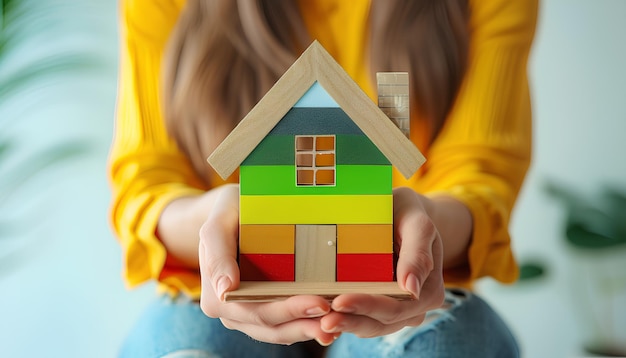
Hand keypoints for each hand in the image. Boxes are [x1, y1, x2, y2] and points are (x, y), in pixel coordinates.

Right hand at [198, 184, 338, 344]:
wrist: (233, 210)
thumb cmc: (228, 212)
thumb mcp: (218, 224)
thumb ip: (218, 253)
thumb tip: (226, 290)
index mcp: (216, 298)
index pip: (255, 311)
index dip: (288, 311)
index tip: (319, 303)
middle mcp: (230, 314)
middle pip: (271, 326)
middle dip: (304, 323)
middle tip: (336, 314)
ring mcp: (247, 316)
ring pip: (280, 332)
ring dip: (308, 330)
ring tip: (337, 326)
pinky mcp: (264, 310)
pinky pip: (285, 325)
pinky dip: (306, 325)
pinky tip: (330, 322)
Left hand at [320, 187, 444, 336]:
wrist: (400, 212)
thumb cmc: (407, 213)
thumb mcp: (417, 223)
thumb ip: (417, 252)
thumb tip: (412, 288)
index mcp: (429, 291)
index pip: (398, 307)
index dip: (369, 307)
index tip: (341, 302)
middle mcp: (415, 308)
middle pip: (382, 322)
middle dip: (352, 322)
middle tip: (324, 320)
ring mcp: (396, 311)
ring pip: (369, 326)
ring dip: (345, 325)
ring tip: (320, 322)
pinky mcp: (377, 307)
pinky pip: (360, 319)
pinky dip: (343, 319)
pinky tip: (321, 317)